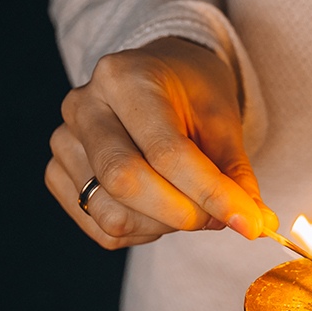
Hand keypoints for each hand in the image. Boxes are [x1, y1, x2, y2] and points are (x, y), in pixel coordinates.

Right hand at [45, 37, 276, 249]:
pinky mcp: (57, 175)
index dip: (210, 194)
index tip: (248, 223)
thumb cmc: (190, 96)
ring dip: (162, 226)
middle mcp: (83, 106)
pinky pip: (100, 230)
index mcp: (124, 78)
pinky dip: (140, 232)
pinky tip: (157, 210)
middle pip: (125, 182)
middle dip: (182, 214)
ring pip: (112, 215)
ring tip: (185, 204)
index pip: (166, 150)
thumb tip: (254, 225)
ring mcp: (63, 142)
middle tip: (216, 218)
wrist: (156, 79)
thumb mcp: (222, 121)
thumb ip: (234, 174)